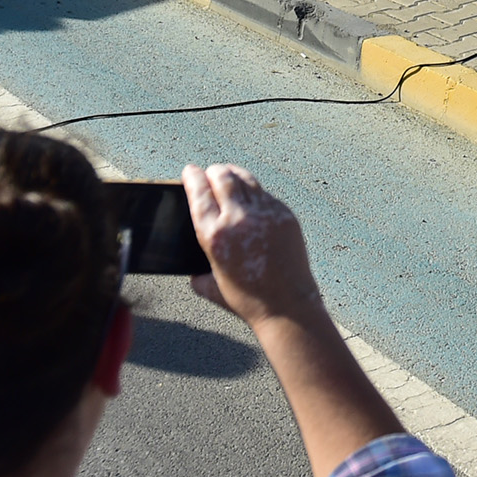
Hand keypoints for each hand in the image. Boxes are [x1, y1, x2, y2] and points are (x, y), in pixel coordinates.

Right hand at [182, 163, 322, 328]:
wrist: (287, 305)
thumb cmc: (249, 300)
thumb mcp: (213, 288)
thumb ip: (199, 277)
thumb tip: (194, 273)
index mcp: (214, 236)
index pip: (199, 193)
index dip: (192, 177)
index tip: (189, 171)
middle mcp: (238, 219)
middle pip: (222, 177)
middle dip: (212, 171)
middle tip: (209, 172)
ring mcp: (264, 214)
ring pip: (245, 179)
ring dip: (233, 174)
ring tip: (228, 175)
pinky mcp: (284, 215)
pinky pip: (265, 194)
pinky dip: (253, 191)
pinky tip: (251, 195)